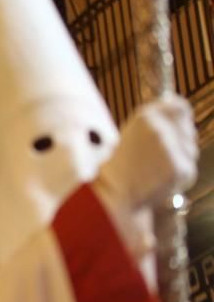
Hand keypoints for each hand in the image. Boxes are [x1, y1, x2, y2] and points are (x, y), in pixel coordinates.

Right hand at [96, 94, 197, 210]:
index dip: (180, 119)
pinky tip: (159, 180)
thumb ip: (155, 122)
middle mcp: (160, 129)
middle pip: (189, 131)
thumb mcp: (130, 133)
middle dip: (180, 143)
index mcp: (145, 116)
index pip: (180, 107)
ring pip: (191, 151)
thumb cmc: (117, 168)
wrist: (111, 195)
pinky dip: (178, 179)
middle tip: (158, 156)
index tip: (177, 125)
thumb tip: (180, 115)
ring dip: (179, 161)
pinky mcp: (179, 169)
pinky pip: (189, 171)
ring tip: (155, 170)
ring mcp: (171, 149)